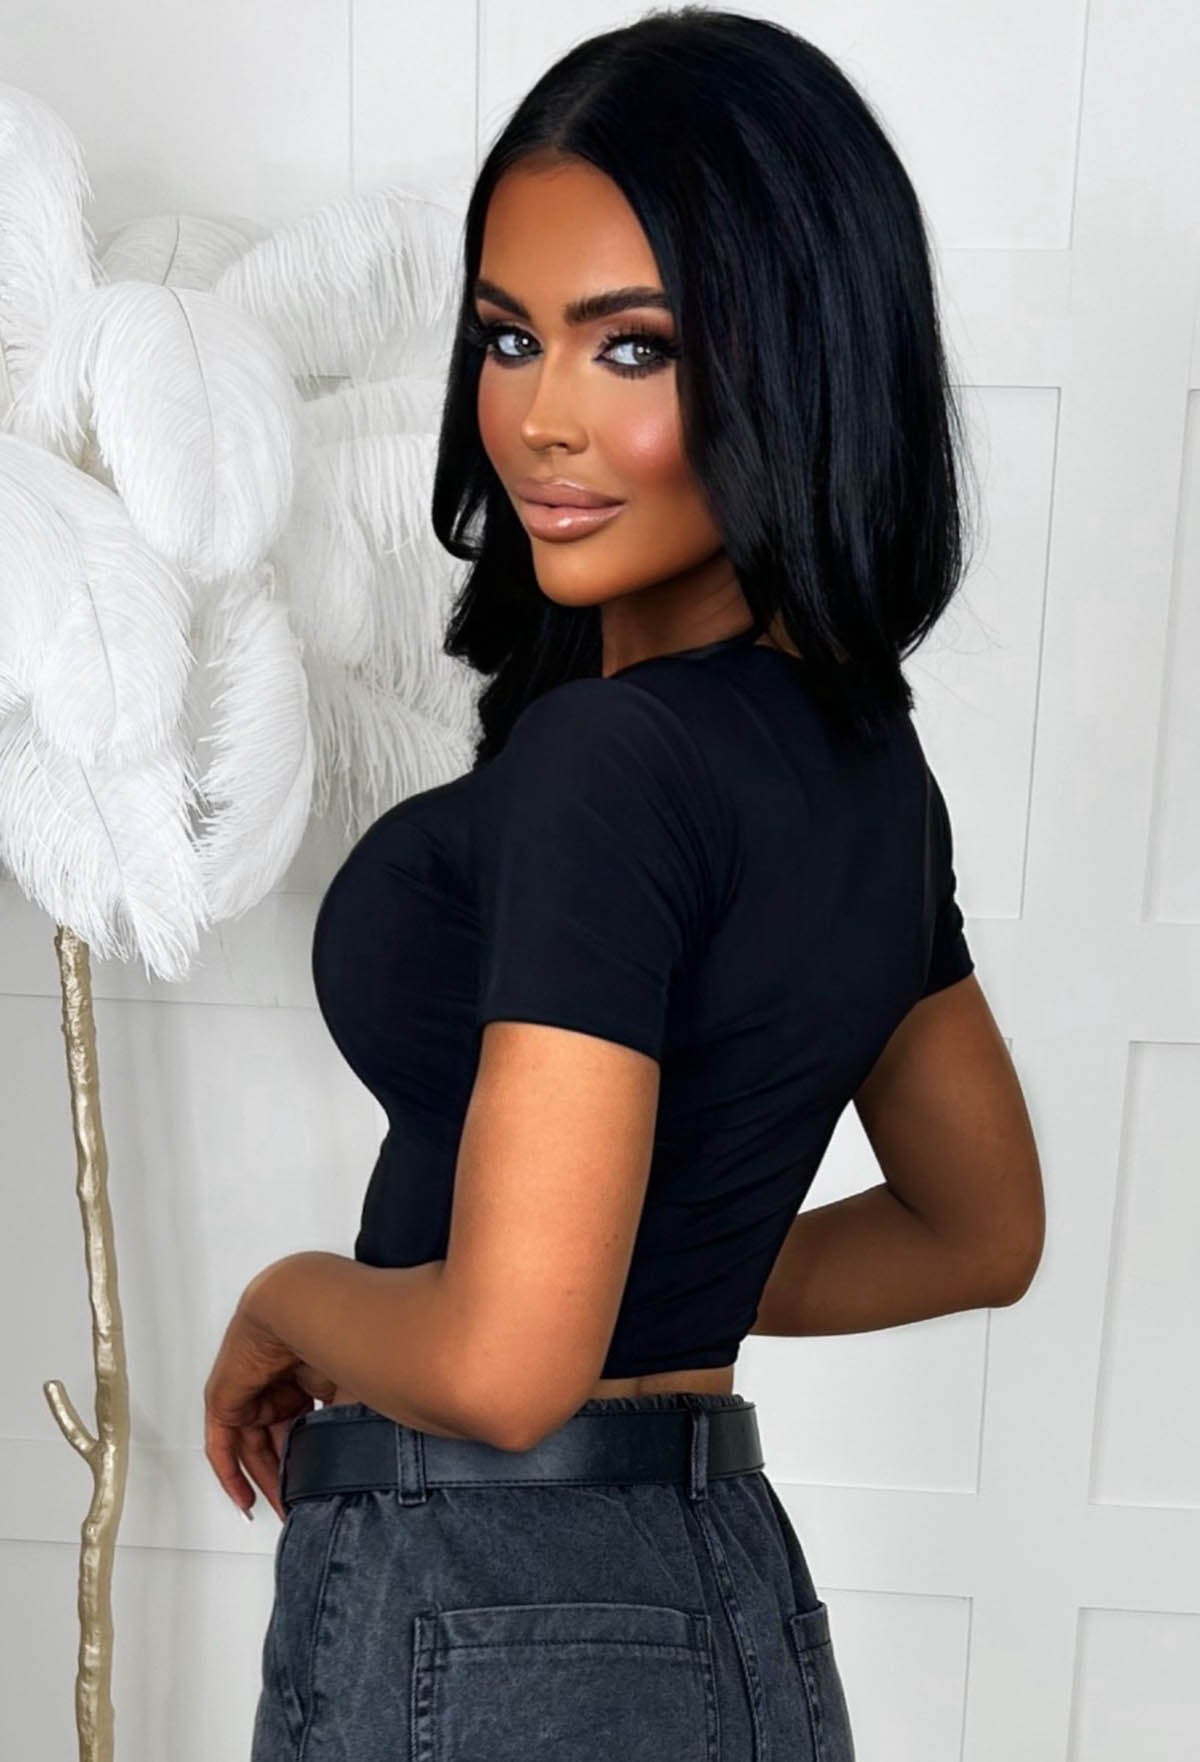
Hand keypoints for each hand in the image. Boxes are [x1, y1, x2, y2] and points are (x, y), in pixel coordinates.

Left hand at [204, 1272, 336, 1521]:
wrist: (301, 1310)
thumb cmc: (333, 1333)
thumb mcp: (348, 1391)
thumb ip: (348, 1422)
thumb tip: (359, 1458)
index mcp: (307, 1378)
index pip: (306, 1427)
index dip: (313, 1458)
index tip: (322, 1484)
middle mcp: (278, 1384)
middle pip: (278, 1440)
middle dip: (288, 1475)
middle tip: (299, 1505)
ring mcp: (251, 1391)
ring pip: (252, 1446)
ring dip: (264, 1480)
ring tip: (279, 1507)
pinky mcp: (225, 1398)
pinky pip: (222, 1444)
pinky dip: (230, 1473)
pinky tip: (244, 1498)